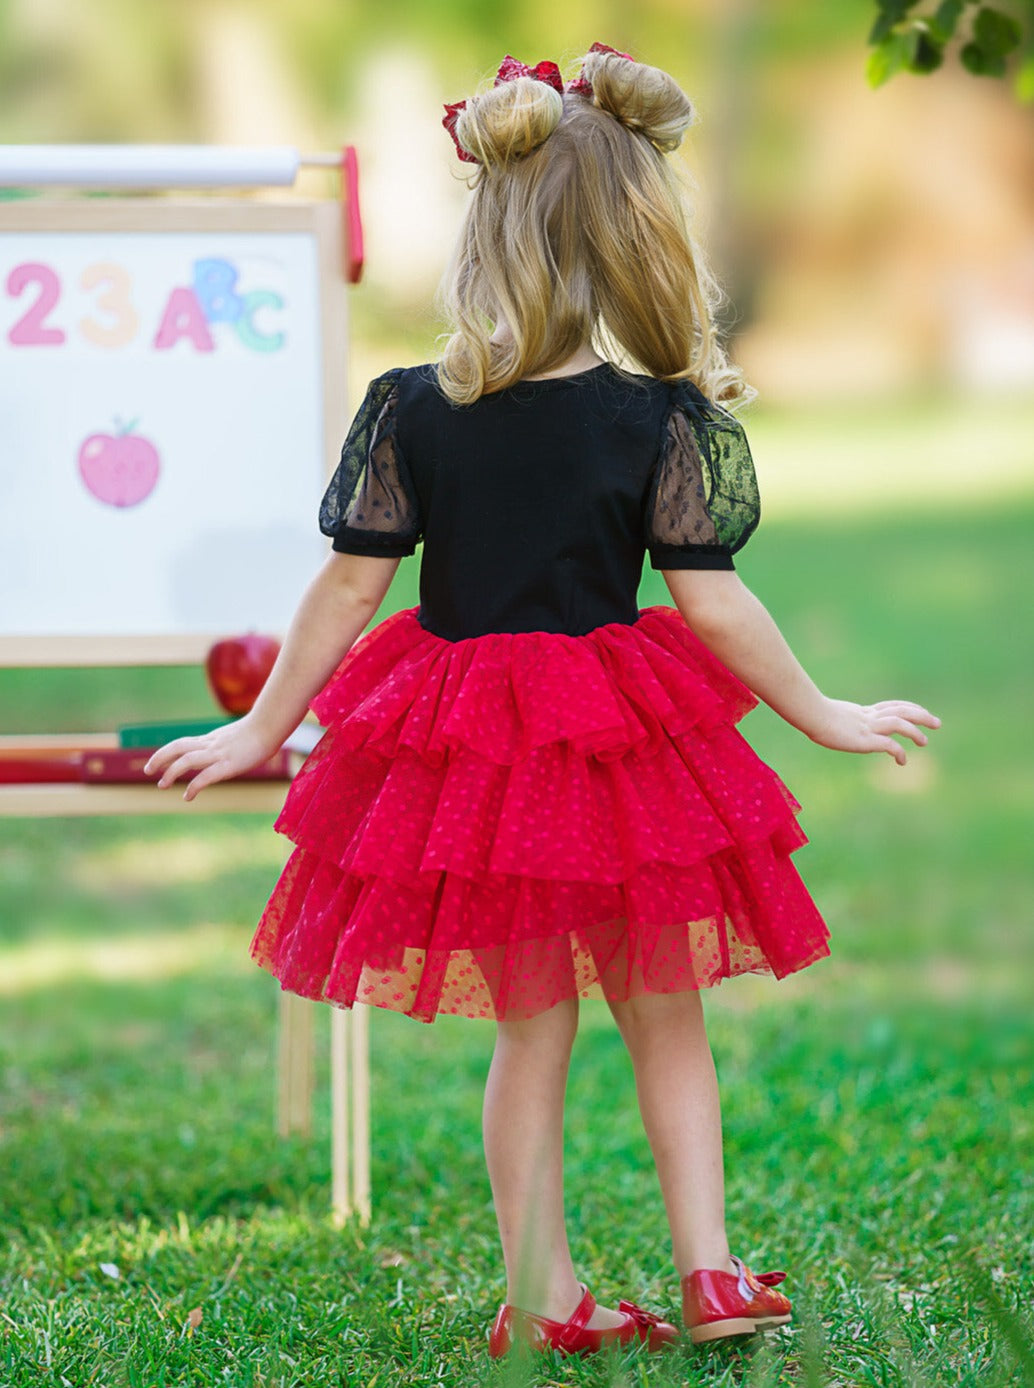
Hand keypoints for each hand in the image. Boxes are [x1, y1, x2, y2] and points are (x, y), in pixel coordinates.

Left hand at [144, 716, 279, 800]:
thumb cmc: (261, 731)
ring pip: (187, 760)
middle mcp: (211, 745)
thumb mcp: (238, 737)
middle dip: (160, 758)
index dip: (166, 752)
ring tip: (161, 785)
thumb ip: (228, 745)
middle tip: (147, 771)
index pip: (182, 743)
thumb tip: (228, 752)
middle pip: (178, 747)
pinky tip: (187, 797)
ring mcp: (219, 754)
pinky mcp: (229, 765)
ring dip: (171, 772)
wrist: (271, 727)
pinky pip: (206, 776)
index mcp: (212, 739)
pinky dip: (193, 786)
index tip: (155, 763)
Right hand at [809, 698, 940, 764]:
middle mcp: (869, 717)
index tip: (919, 711)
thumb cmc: (810, 715)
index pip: (891, 706)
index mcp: (861, 712)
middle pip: (902, 711)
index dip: (908, 708)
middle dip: (921, 716)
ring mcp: (868, 727)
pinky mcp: (866, 740)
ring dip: (915, 732)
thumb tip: (819, 721)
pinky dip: (898, 751)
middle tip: (937, 723)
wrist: (810, 715)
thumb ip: (830, 719)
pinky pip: (889, 744)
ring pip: (900, 723)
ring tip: (925, 742)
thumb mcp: (823, 717)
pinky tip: (901, 761)